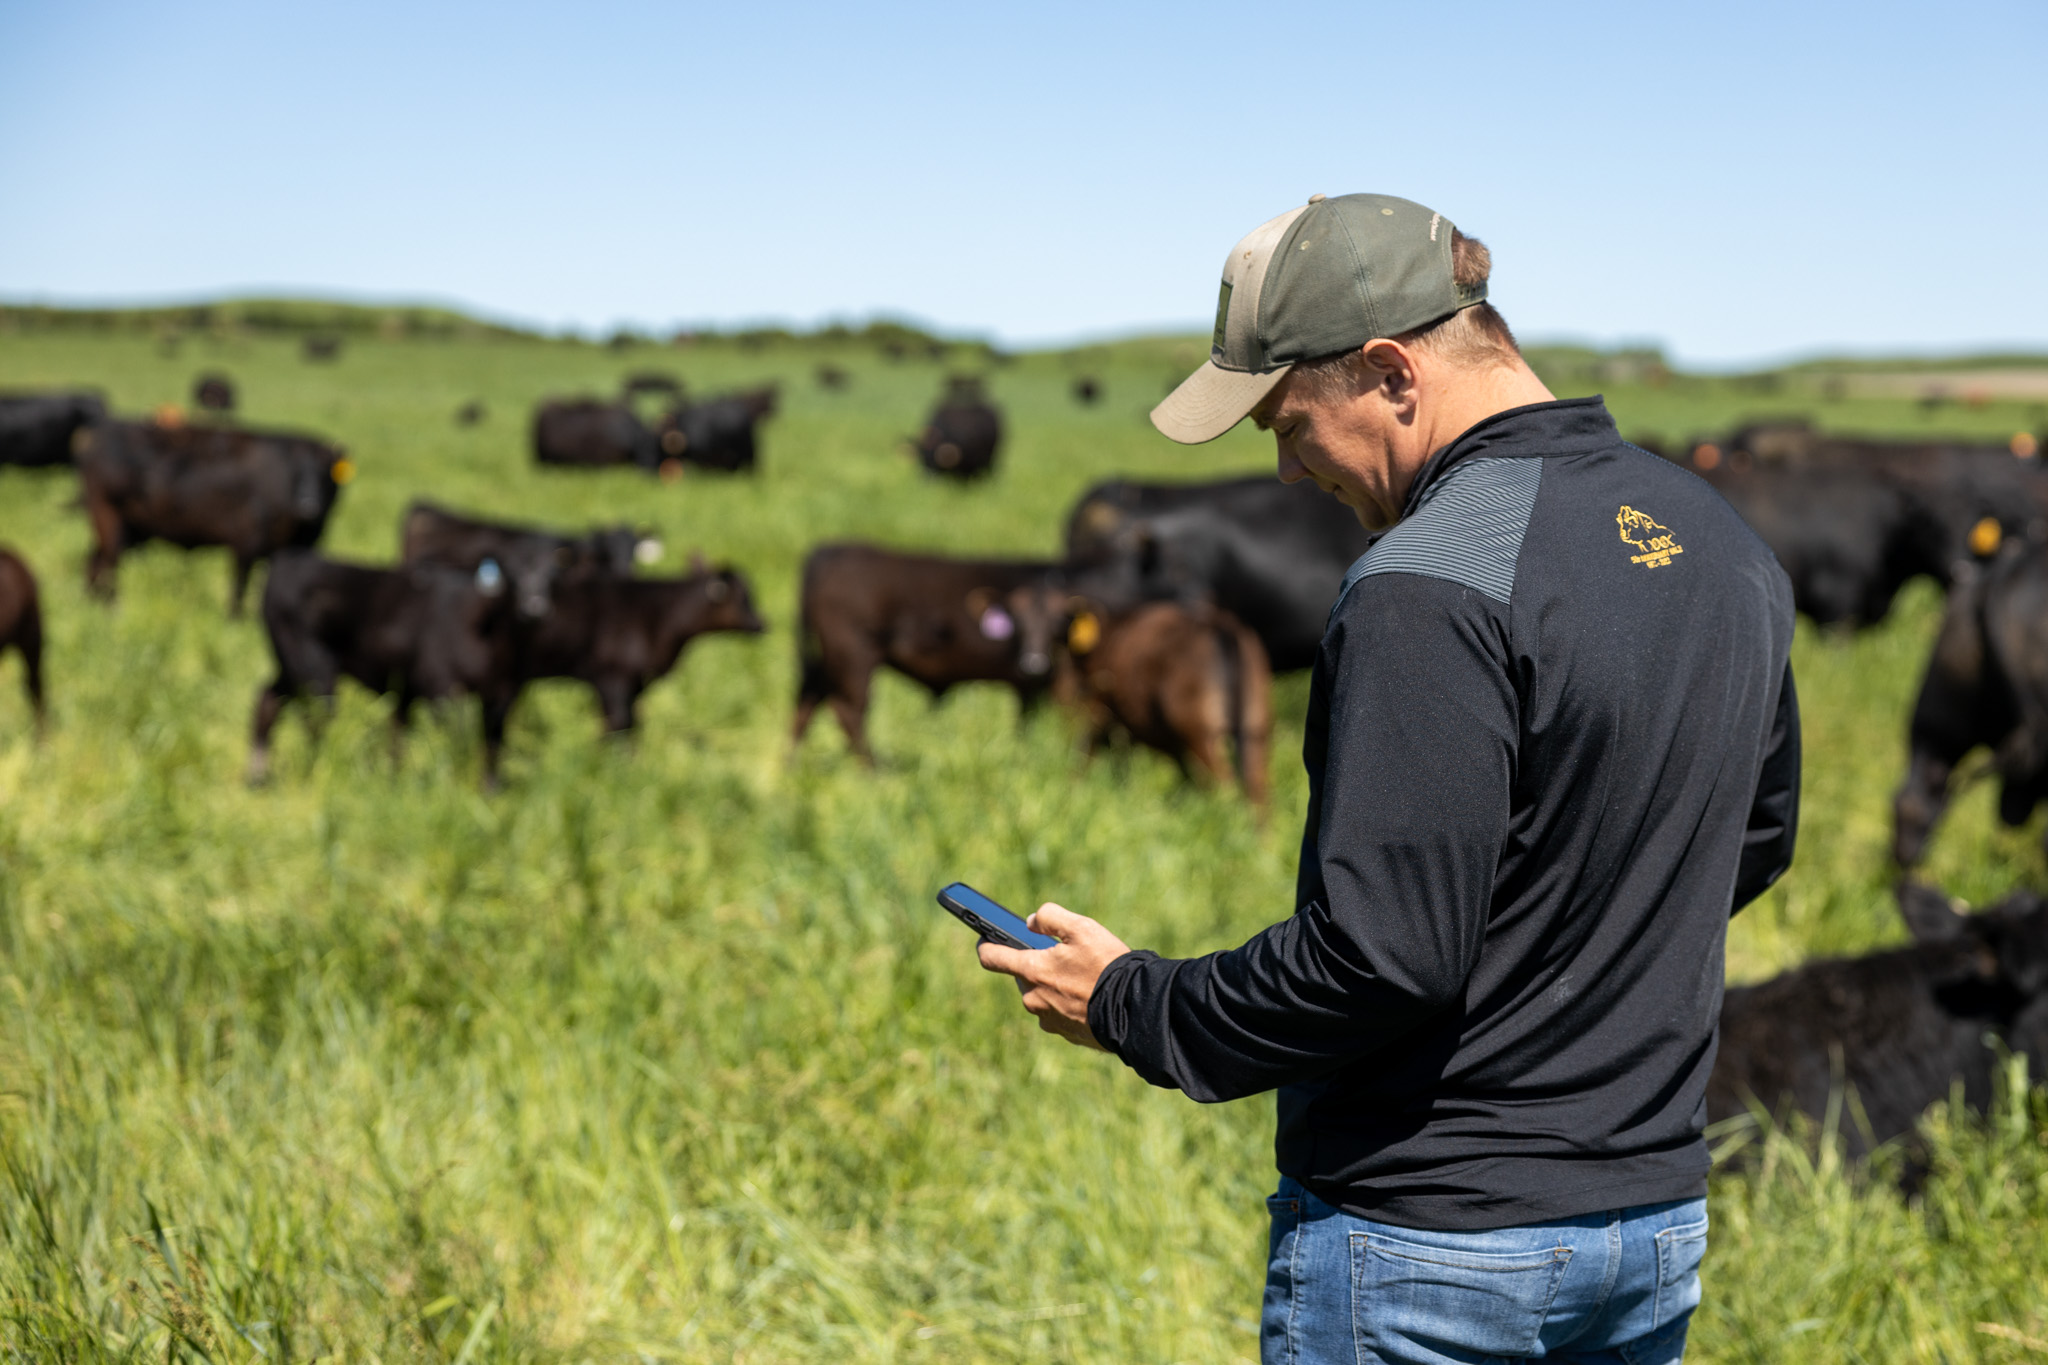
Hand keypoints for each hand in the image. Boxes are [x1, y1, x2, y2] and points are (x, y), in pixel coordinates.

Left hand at [977, 903, 1130, 1049]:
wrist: (1134, 1010)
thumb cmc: (1106, 966)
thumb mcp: (1081, 928)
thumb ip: (1050, 917)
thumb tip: (1031, 922)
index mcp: (1032, 972)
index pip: (991, 958)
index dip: (985, 945)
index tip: (985, 938)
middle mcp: (1033, 999)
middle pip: (1024, 976)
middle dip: (1038, 964)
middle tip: (1064, 955)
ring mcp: (1049, 1020)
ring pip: (1043, 996)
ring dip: (1054, 985)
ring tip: (1084, 976)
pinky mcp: (1066, 1034)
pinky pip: (1060, 1013)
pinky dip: (1069, 1003)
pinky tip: (1091, 995)